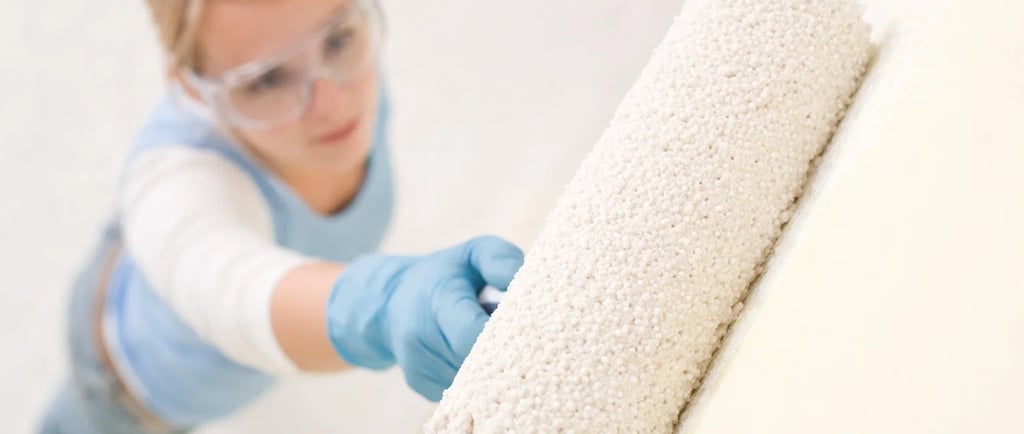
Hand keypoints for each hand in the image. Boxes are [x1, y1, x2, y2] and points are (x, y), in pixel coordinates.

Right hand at [326, 235, 523, 399]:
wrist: (394, 300)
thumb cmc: (447, 274)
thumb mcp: (473, 252)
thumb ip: (499, 260)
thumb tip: (521, 284)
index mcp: (437, 300)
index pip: (472, 334)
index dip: (503, 337)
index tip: (527, 330)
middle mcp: (420, 337)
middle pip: (478, 362)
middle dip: (505, 353)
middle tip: (519, 336)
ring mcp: (417, 365)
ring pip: (475, 381)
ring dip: (492, 366)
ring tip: (489, 339)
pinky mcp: (421, 385)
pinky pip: (465, 391)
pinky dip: (478, 377)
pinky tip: (473, 353)